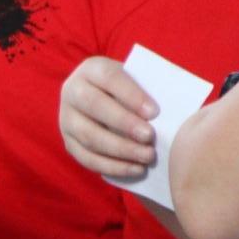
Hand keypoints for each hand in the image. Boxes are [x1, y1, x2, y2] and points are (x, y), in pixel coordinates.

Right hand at [59, 56, 157, 177]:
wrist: (106, 100)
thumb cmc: (130, 91)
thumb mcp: (137, 81)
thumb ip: (149, 90)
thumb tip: (172, 111)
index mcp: (92, 69)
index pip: (110, 78)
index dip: (131, 95)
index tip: (155, 112)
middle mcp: (72, 91)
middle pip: (94, 106)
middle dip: (124, 123)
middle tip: (150, 137)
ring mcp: (66, 119)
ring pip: (90, 137)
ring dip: (121, 149)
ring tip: (148, 157)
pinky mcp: (68, 142)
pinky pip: (87, 158)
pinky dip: (113, 166)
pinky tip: (136, 169)